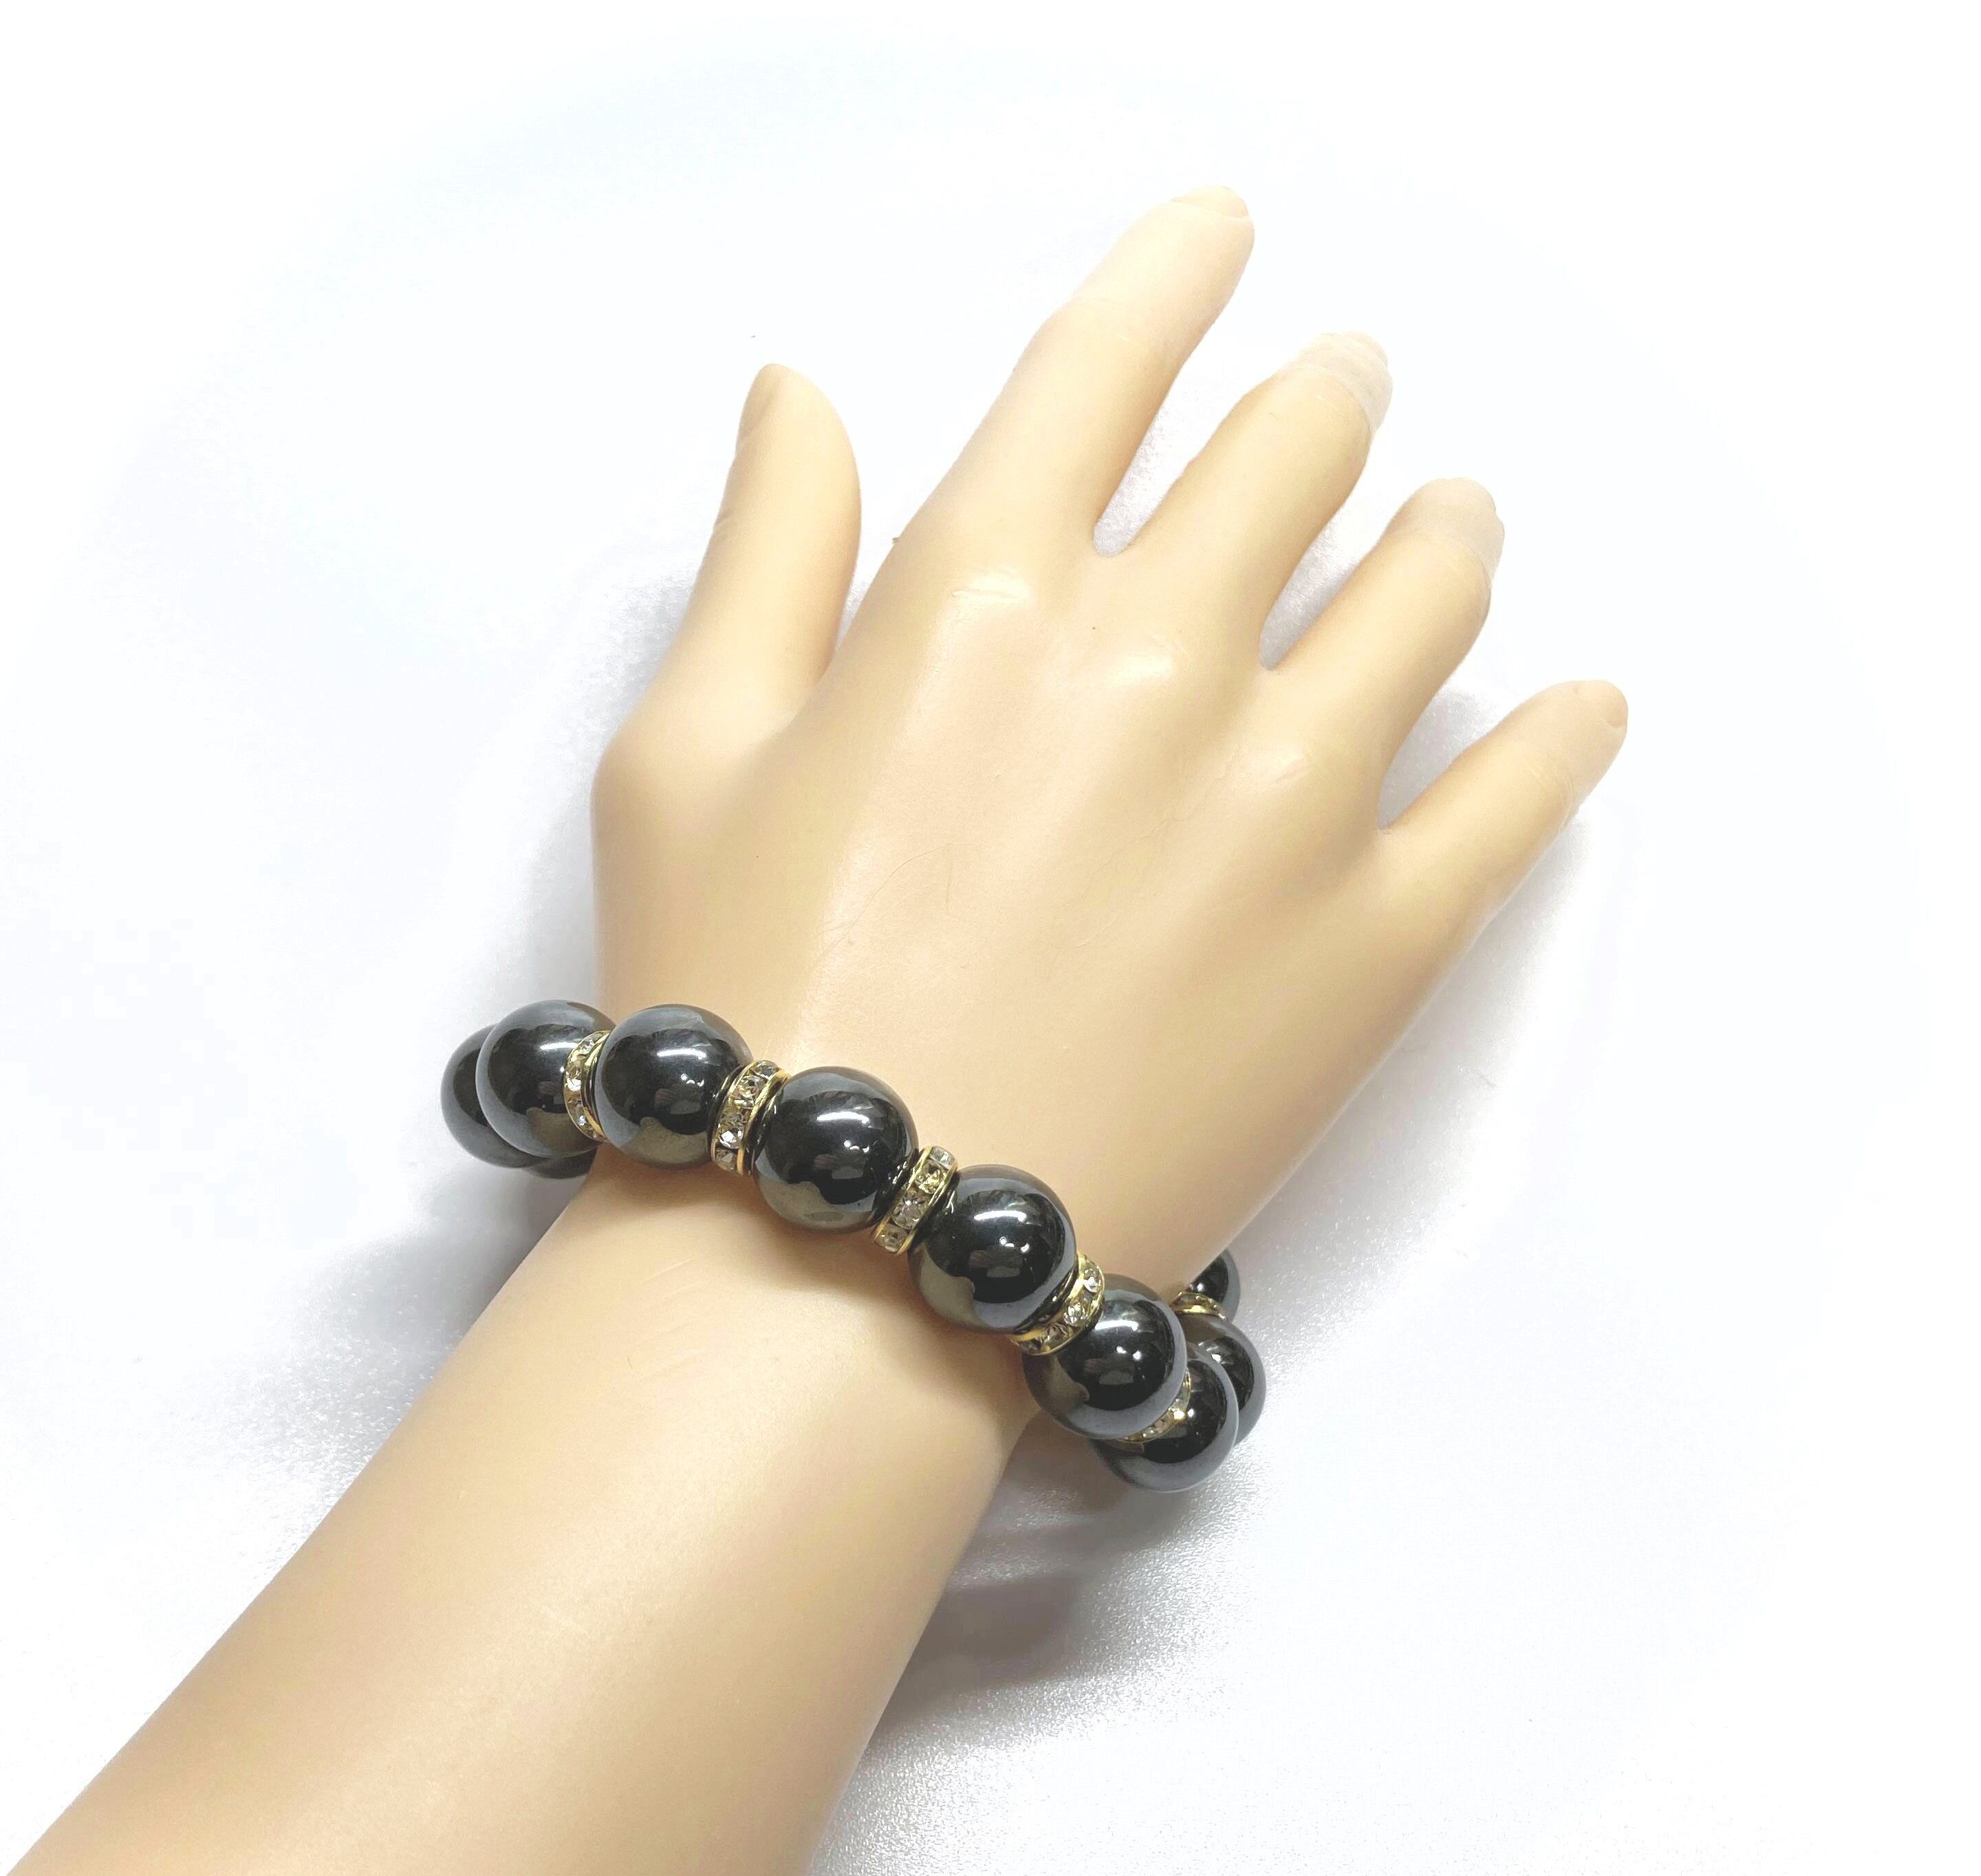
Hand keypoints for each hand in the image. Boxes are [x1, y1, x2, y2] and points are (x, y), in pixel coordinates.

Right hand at [591, 186, 1624, 1285]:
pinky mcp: (1377, 944)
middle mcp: (1159, 661)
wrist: (857, 1252)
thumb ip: (764, 550)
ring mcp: (1288, 801)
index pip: (1109, 362)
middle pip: (1297, 449)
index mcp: (984, 595)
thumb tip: (801, 390)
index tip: (1223, 233)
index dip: (1175, 268)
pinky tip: (1581, 705)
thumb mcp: (683, 755)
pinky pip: (1520, 799)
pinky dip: (1567, 735)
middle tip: (1338, 393)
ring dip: (1445, 527)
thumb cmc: (739, 1001)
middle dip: (1323, 393)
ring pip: (1434, 591)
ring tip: (1447, 522)